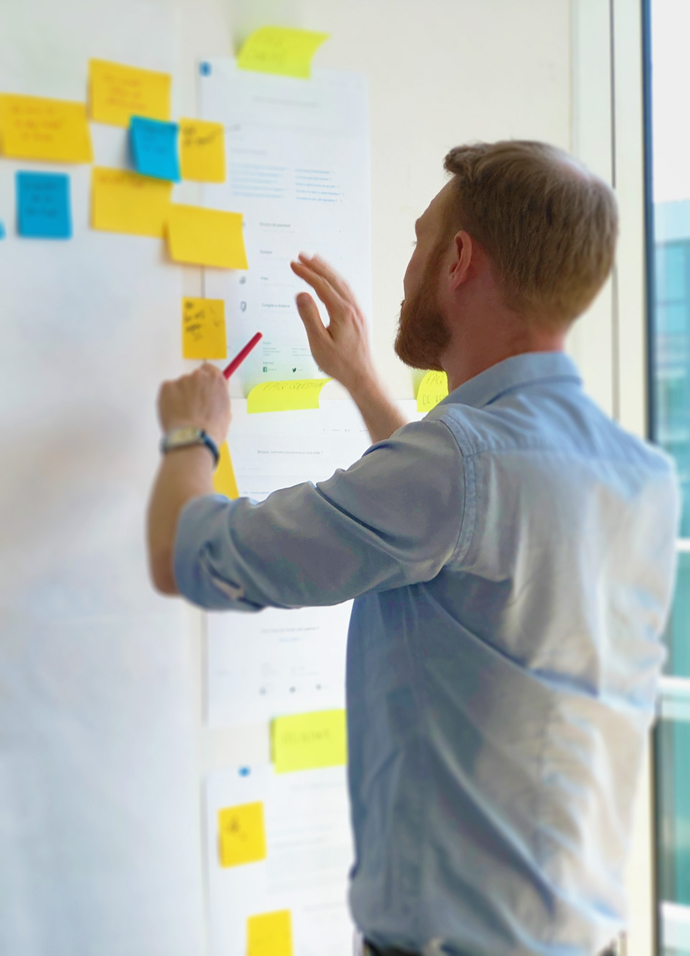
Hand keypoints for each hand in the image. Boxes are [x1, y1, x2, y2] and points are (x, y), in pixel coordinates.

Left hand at [157, 363, 230, 445]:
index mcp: (216, 380)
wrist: (193, 438)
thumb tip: (214, 397)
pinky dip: (169, 400)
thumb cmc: (211, 430)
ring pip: (180, 386)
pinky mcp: (167, 386)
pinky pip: (167, 391)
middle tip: (192, 406)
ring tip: (183, 415)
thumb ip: (219, 398)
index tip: (203, 387)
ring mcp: (182, 380)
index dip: (206, 380)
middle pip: (194, 377)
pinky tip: (174, 414)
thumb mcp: (225, 413)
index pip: (210, 369)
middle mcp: (199, 376)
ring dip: (180, 396)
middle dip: (193, 390)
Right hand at [290, 254, 375, 394]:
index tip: (293, 264)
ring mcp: (357, 311)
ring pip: (342, 283)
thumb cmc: (340, 364)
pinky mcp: (358, 316)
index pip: (321, 285)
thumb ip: (309, 317)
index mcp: (342, 312)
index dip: (306, 273)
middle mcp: (352, 308)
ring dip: (327, 270)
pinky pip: (347, 291)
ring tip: (314, 261)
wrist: (362, 376)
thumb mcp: (319, 343)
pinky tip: (331, 281)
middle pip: (333, 279)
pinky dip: (336, 280)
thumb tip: (301, 294)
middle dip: (316, 265)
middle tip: (301, 255)